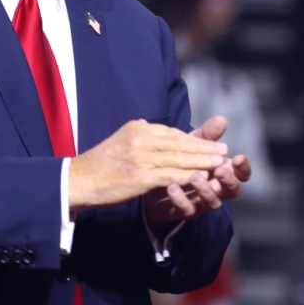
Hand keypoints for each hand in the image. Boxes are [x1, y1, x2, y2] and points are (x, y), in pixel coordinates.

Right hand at [68, 120, 226, 211]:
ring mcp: (141, 158)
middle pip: (179, 143)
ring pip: (179, 158)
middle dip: (204, 147)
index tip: (209, 143)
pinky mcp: (141, 177)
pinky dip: (189, 176)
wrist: (79, 180)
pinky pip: (171, 175)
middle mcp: (140, 139)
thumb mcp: (118, 140)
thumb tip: (148, 124)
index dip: (193, 139)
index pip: (171, 132)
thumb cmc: (98, 164)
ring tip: (220, 163)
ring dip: (203, 161)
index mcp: (137, 128)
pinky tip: (202, 179)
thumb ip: (136, 133)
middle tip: (224, 150)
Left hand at [143, 116, 248, 221]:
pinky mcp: (185, 211)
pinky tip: (172, 187)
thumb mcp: (193, 145)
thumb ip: (208, 135)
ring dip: (205, 190)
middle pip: (233, 190)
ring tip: (194, 176)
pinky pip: (187, 209)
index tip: (237, 158)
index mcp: (223, 172)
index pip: (241, 173)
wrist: (157, 180)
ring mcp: (203, 202)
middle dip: (228, 180)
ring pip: (213, 202)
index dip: (242, 168)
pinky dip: (181, 199)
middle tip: (219, 170)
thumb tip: (222, 119)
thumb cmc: (182, 160)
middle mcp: (218, 189)